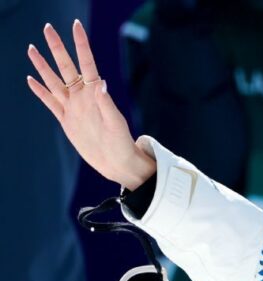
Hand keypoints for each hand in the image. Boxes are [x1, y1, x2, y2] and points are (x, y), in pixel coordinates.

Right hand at [26, 21, 154, 189]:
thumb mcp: (115, 122)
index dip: (81, 45)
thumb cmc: (122, 142)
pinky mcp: (66, 120)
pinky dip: (40, 91)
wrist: (116, 162)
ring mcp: (72, 107)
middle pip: (65, 67)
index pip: (86, 63)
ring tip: (32, 48)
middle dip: (57, 48)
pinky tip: (31, 79)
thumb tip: (101, 82)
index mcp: (95, 94)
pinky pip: (50, 102)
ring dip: (43, 66)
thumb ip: (106, 103)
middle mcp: (82, 97)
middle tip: (47, 28)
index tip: (76, 26)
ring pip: (54, 81)